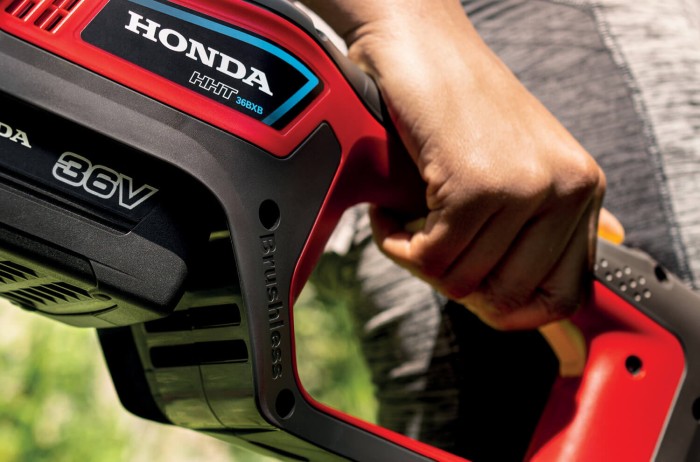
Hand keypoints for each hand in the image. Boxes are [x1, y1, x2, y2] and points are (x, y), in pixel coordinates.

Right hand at [300, 0, 605, 329]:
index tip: (472, 295)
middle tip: (426, 244)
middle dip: (453, 283)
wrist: (416, 43)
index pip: (563, 296)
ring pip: (461, 282)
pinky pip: (429, 259)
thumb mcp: (512, 170)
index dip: (510, 310)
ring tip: (405, 216)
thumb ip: (531, 233)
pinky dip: (396, 243)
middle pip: (507, 299)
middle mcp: (566, 189)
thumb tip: (532, 307)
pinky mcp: (476, 186)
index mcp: (582, 189)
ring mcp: (525, 187)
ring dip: (417, 258)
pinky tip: (389, 211)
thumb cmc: (453, 105)